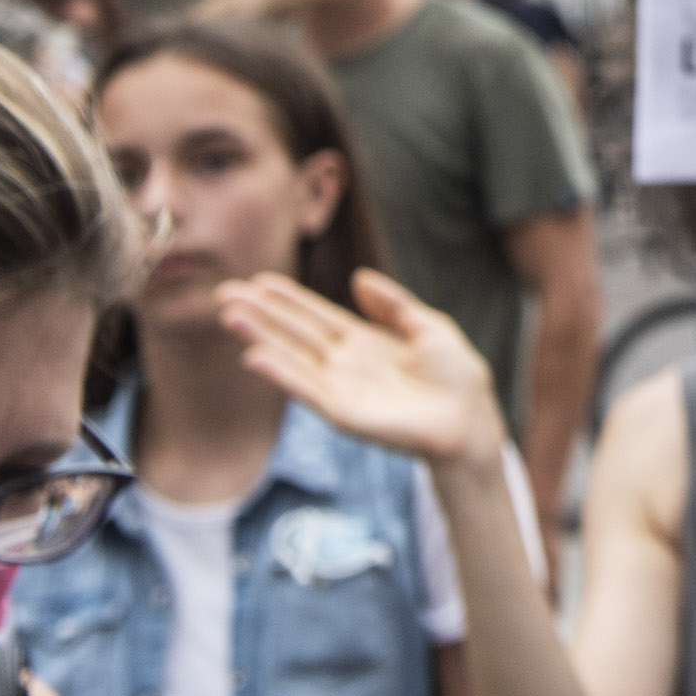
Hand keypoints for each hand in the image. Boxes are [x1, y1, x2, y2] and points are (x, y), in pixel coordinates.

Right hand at [223, 271, 512, 477]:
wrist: (470, 417)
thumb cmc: (455, 375)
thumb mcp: (427, 326)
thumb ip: (393, 304)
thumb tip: (358, 278)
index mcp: (362, 341)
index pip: (316, 316)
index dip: (288, 299)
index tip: (259, 280)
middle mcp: (344, 364)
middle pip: (294, 334)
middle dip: (261, 314)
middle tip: (225, 293)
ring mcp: (340, 388)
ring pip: (292, 357)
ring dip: (261, 337)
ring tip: (230, 315)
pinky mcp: (343, 413)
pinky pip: (306, 389)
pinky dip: (281, 373)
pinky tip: (255, 355)